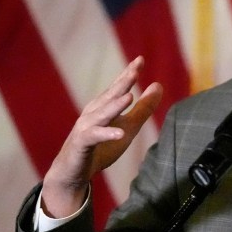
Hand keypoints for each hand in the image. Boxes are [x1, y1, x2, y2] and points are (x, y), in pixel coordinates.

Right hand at [41, 56, 162, 217]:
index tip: (140, 59)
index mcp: (104, 106)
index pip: (118, 87)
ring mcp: (86, 127)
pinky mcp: (81, 144)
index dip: (128, 73)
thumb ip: (143, 108)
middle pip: (110, 96)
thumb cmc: (101, 147)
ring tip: (129, 96)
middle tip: (135, 69)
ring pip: (102, 114)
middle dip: (122, 82)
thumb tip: (158, 85)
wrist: (73, 172)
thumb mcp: (129, 127)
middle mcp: (93, 113)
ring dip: (114, 106)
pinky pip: (94, 137)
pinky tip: (119, 134)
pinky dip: (107, 135)